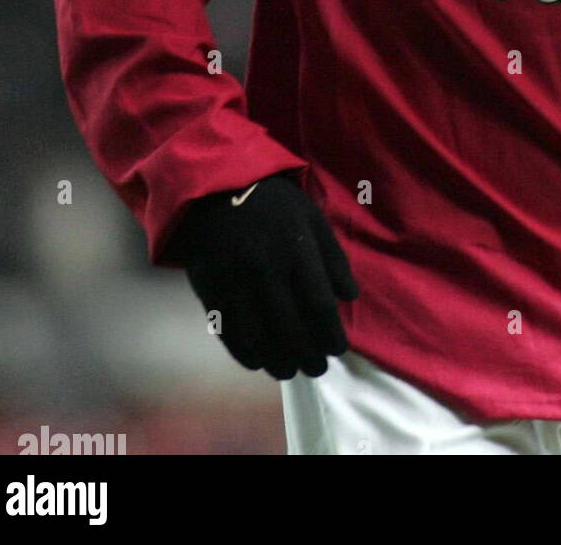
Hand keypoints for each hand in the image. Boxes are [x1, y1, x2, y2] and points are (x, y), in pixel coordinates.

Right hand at [164, 172, 359, 379]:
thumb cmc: (273, 205)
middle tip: (317, 369)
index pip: (319, 304)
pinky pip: (228, 333)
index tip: (338, 348)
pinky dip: (245, 353)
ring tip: (290, 371)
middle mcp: (265, 268)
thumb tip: (350, 296)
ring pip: (259, 337)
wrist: (215, 189)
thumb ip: (333, 257)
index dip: (330, 333)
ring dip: (277, 362)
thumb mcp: (311, 218)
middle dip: (308, 355)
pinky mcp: (210, 289)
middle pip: (290, 327)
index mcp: (296, 248)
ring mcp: (235, 281)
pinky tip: (259, 362)